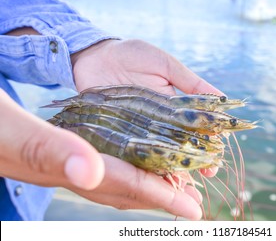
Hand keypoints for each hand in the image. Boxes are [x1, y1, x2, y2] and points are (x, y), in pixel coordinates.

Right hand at [0, 90, 202, 219]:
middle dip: (160, 199)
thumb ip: (46, 149)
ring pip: (114, 183)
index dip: (160, 197)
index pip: (121, 186)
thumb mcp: (8, 130)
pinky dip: (125, 169)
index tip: (191, 209)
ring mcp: (61, 168)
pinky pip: (101, 167)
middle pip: (124, 192)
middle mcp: (66, 175)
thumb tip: (90, 171)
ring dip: (146, 187)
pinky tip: (134, 162)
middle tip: (193, 205)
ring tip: (174, 188)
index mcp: (60, 170)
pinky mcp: (57, 156)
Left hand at [69, 39, 222, 218]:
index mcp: (176, 107)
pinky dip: (145, 168)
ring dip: (174, 171)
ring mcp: (141, 131)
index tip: (217, 156)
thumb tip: (224, 98)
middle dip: (197, 163)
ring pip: (161, 156)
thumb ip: (191, 82)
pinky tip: (154, 181)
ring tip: (185, 185)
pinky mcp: (120, 135)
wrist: (95, 55)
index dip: (211, 144)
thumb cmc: (133, 56)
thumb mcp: (166, 66)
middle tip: (207, 175)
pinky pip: (134, 155)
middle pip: (183, 148)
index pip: (199, 129)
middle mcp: (161, 123)